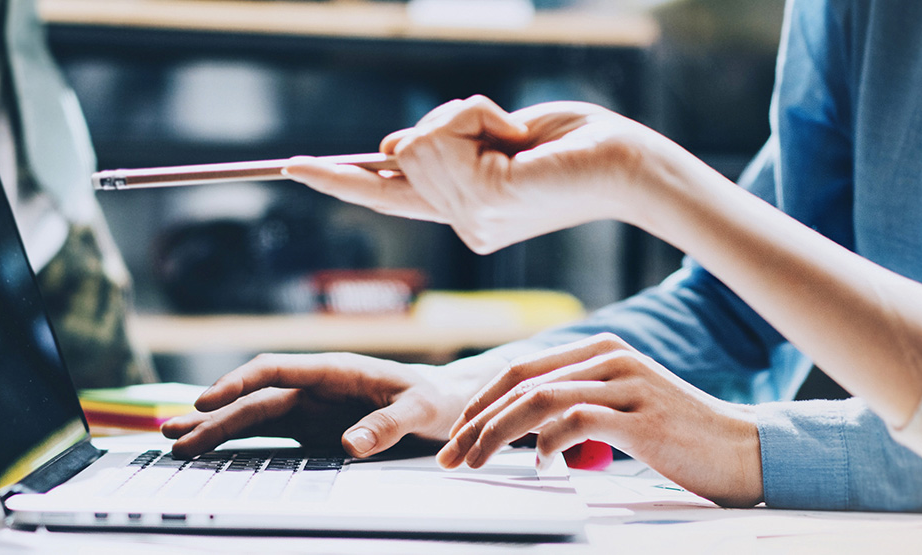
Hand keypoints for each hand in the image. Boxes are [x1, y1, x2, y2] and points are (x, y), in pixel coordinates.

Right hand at [159, 353, 495, 457]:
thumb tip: (349, 445)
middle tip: (173, 433)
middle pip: (252, 396)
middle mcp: (313, 384)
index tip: (207, 400)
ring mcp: (308, 406)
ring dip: (214, 427)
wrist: (444, 401)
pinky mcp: (309, 426)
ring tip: (174, 441)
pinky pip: (266, 432)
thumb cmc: (433, 398)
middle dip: (211, 414)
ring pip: (251, 414)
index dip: (238, 383)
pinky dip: (235, 439)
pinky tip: (206, 446)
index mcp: (334, 369)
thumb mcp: (419, 410)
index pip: (275, 369)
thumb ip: (386, 425)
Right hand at [284, 97, 701, 253]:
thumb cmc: (577, 144)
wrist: (628, 163)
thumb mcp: (500, 135)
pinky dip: (475, 115)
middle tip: (509, 130)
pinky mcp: (480, 202)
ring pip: (416, 142)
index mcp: (467, 212)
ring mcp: (468, 220)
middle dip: (449, 119)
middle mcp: (463, 225)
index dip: (339, 178)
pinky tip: (514, 135)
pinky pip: (440, 137)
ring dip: (465, 115)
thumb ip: (447, 144)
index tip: (293, 167)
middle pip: (402, 151)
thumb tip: (391, 146)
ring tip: (516, 136)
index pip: (388, 196)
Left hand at [437, 333, 762, 507]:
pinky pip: (575, 422)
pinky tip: (541, 465)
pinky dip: (546, 444)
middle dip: (476, 419)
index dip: (481, 400)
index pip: (523, 368)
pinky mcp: (641, 418)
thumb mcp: (623, 410)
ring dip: (495, 433)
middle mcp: (612, 358)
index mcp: (603, 351)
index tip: (457, 434)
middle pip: (521, 381)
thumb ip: (579, 408)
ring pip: (538, 400)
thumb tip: (529, 433)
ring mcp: (627, 385)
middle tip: (451, 454)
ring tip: (475, 461)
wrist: (743, 451)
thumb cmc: (680, 437)